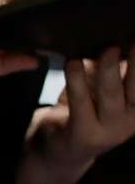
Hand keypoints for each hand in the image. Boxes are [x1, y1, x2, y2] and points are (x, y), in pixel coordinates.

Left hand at [16, 46, 134, 183]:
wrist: (57, 149)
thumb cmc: (83, 110)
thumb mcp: (102, 86)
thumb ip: (115, 67)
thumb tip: (119, 34)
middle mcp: (132, 120)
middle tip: (134, 38)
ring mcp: (110, 130)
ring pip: (111, 94)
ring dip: (108, 69)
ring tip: (107, 48)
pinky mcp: (84, 134)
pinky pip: (80, 103)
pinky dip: (77, 81)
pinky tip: (73, 62)